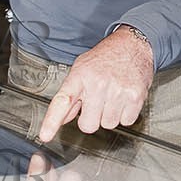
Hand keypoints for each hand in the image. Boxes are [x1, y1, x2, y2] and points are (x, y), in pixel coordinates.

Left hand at [36, 27, 152, 142]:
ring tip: (113, 96)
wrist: (133, 44)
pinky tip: (124, 98)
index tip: (45, 135)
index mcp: (80, 75)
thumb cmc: (105, 57)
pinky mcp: (135, 97)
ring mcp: (118, 91)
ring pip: (108, 124)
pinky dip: (126, 114)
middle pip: (88, 125)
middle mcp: (98, 83)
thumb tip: (62, 118)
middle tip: (97, 102)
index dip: (52, 121)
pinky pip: (126, 122)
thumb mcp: (82, 69)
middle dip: (92, 118)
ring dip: (110, 115)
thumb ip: (70, 94)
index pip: (63, 101)